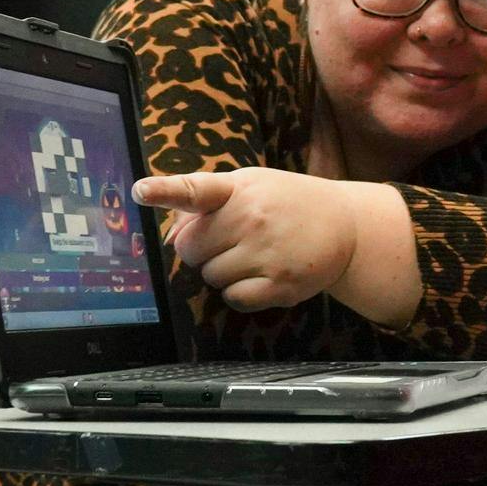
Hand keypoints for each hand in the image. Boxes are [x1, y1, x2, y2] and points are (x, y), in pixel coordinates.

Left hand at [133, 168, 359, 311]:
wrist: (346, 225)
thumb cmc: (286, 203)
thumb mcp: (249, 187)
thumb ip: (204, 205)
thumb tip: (171, 237)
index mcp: (239, 190)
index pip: (196, 190)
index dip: (164, 190)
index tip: (140, 190)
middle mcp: (252, 219)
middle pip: (191, 249)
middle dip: (203, 248)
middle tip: (231, 239)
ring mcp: (266, 253)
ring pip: (210, 276)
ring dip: (222, 270)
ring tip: (254, 254)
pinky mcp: (280, 285)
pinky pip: (233, 298)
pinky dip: (240, 292)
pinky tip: (261, 274)